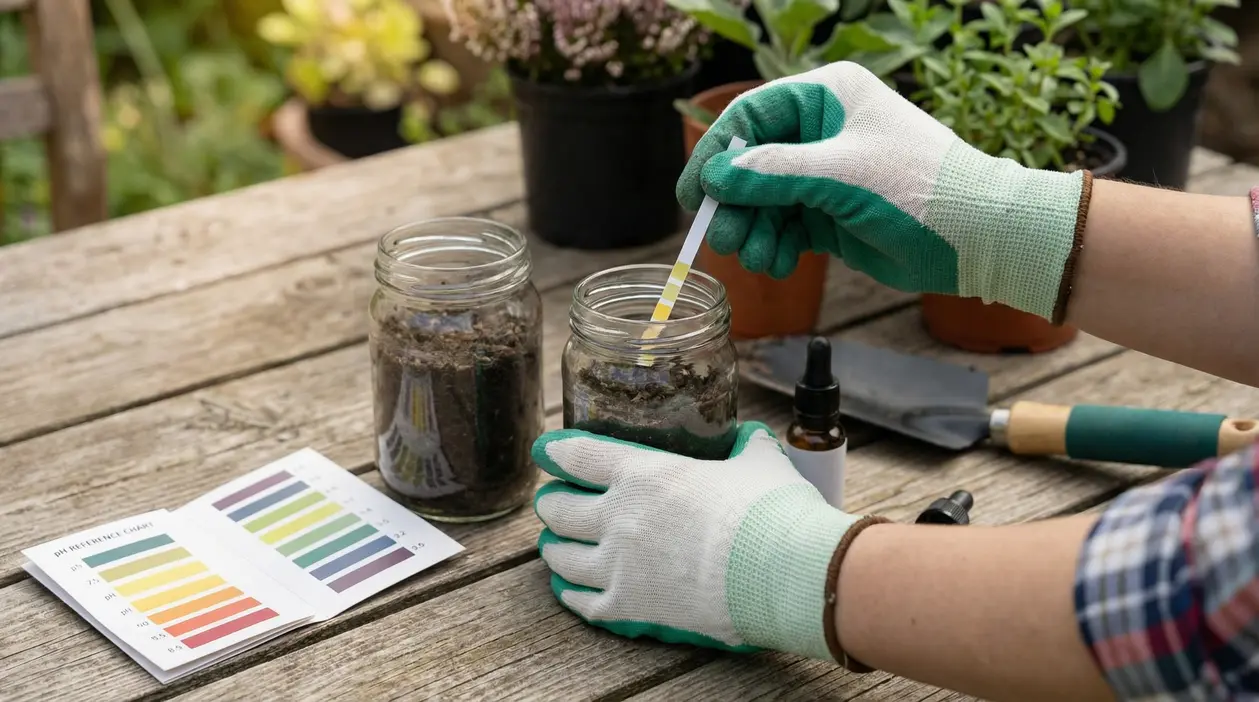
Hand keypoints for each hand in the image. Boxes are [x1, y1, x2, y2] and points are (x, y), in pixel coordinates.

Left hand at [530, 421, 883, 660]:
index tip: (547, 451)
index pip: (580, 455)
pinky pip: (583, 602)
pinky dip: (571, 593)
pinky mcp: (631, 606)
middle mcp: (619, 517)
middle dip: (552, 502)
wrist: (783, 571)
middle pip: (560, 508)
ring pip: (562, 556)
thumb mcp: (757, 461)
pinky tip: (569, 588)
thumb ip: (744, 446)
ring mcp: (619, 565)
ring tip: (552, 544)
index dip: (558, 452)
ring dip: (554, 546)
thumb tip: (748, 436)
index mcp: (643, 473)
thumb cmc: (771, 511)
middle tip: (553, 500)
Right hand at [677, 61, 1091, 321]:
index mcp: (828, 97)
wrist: (980, 237)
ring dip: (754, 231)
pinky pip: (786, 226)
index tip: (694, 194)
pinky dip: (776, 246)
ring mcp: (827, 174)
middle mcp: (823, 131)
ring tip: (756, 259)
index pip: (752, 116)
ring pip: (765, 201)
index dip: (717, 153)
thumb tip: (716, 176)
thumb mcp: (839, 175)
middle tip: (723, 239)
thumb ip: (771, 174)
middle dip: (736, 203)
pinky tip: (776, 263)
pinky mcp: (832, 214)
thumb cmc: (920, 188)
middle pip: (752, 163)